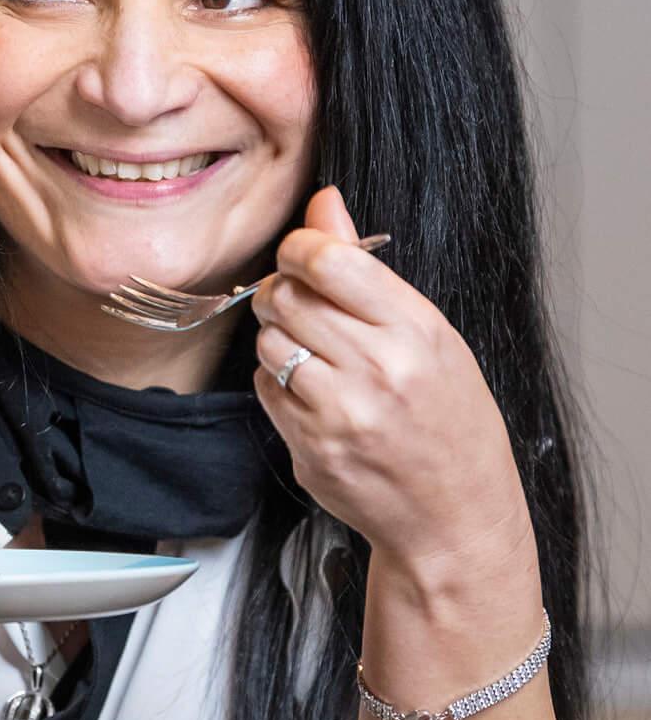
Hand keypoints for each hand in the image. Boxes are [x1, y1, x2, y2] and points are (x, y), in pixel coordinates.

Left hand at [249, 187, 532, 580]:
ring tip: (313, 354)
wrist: (454, 515)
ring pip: (268, 341)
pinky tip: (311, 392)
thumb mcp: (430, 335)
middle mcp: (378, 369)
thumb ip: (366, 270)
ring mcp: (340, 413)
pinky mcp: (310, 447)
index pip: (330, 259)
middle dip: (281, 292)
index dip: (299, 248)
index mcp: (416, 330)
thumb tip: (325, 203)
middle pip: (287, 297)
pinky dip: (276, 380)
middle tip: (300, 304)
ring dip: (278, 338)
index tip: (300, 256)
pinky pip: (265, 388)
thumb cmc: (449, 421)